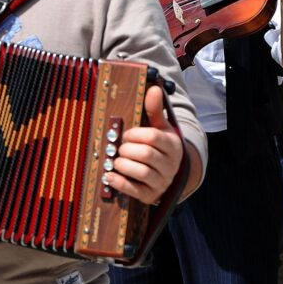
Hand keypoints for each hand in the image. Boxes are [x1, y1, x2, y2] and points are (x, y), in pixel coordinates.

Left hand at [109, 85, 185, 204]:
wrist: (170, 172)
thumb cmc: (160, 146)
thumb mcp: (161, 128)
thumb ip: (155, 110)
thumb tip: (154, 88)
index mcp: (172, 145)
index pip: (153, 137)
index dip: (135, 134)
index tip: (127, 135)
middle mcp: (170, 164)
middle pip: (146, 155)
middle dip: (127, 150)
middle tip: (120, 148)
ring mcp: (162, 181)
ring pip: (141, 172)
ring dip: (123, 165)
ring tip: (116, 161)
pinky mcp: (151, 195)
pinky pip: (134, 190)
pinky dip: (119, 183)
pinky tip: (110, 176)